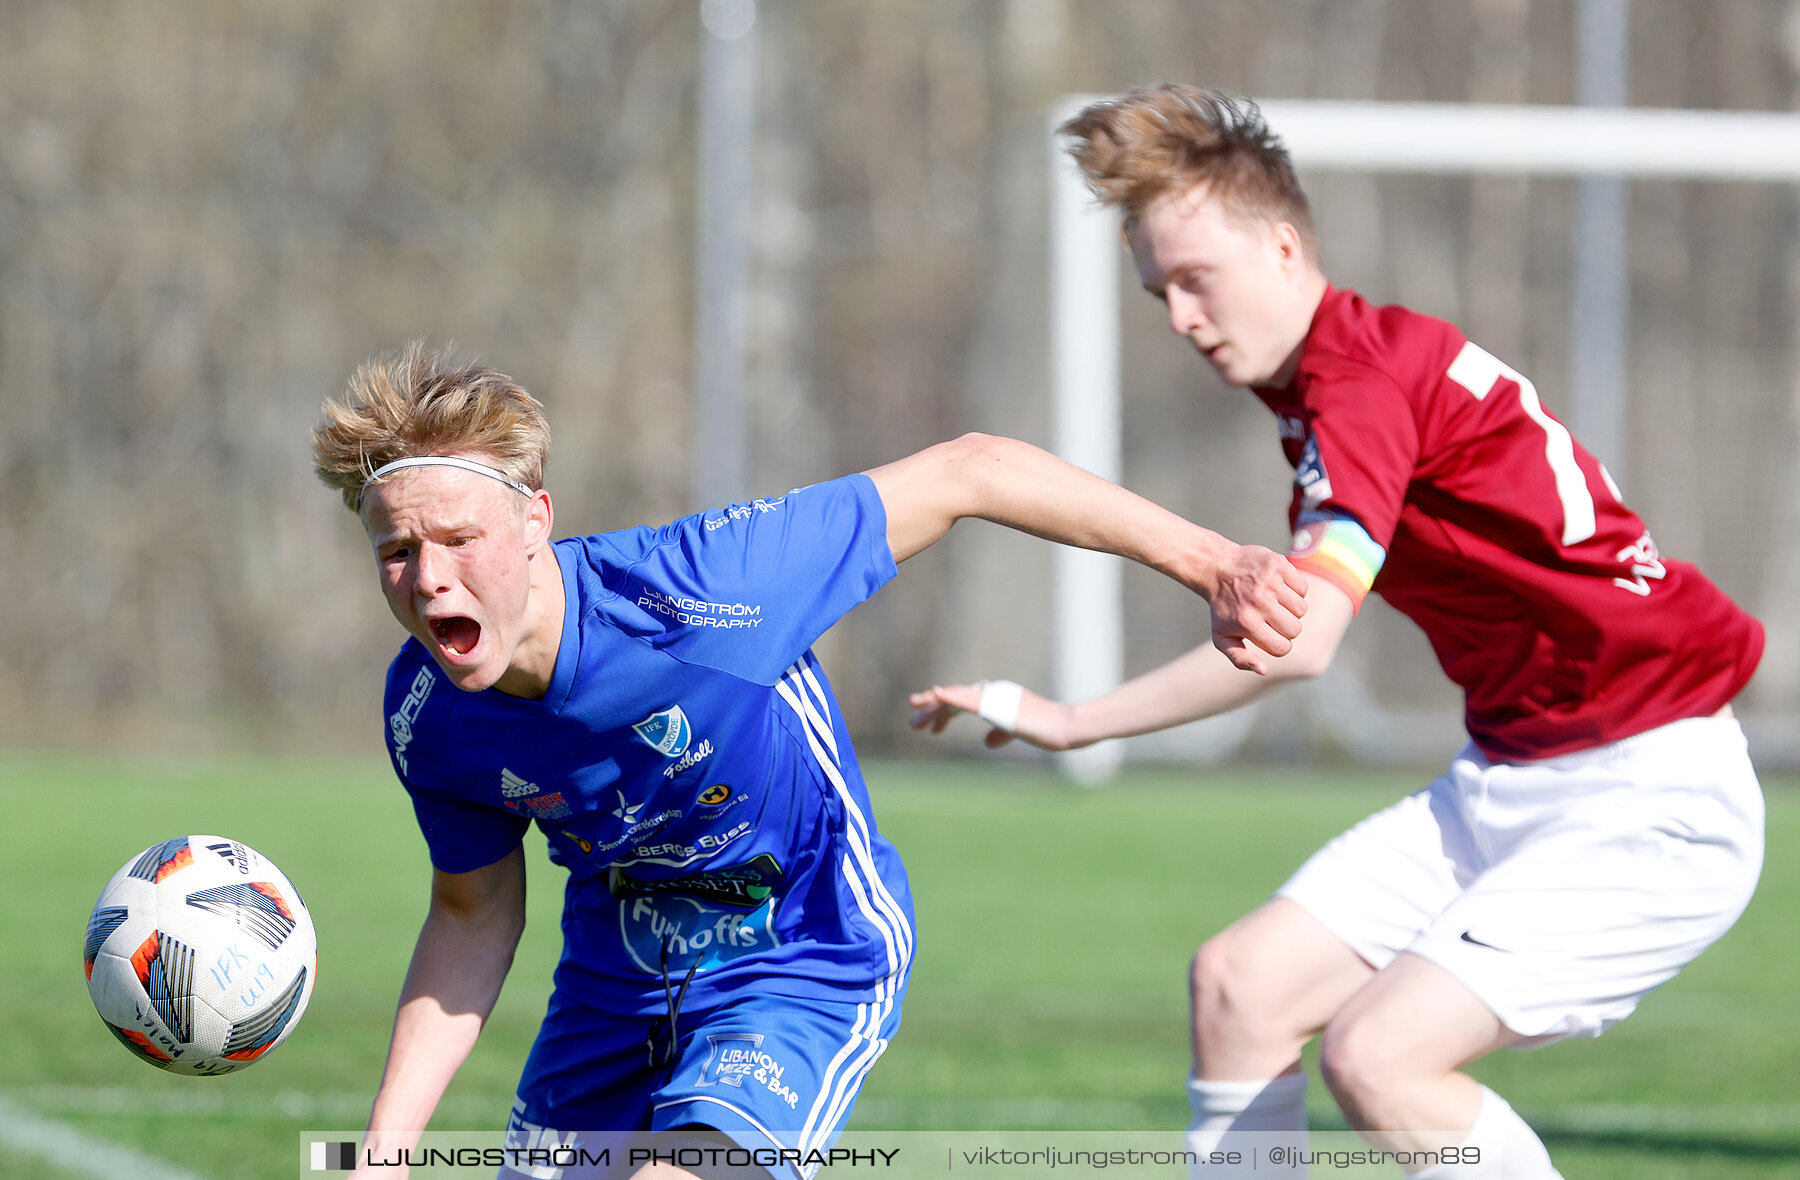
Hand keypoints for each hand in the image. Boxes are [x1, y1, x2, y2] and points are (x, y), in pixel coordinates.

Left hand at [908, 682, 1074, 750]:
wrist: (1065, 727)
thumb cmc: (1048, 729)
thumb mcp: (1018, 732)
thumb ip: (1002, 733)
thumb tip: (988, 740)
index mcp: (997, 698)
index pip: (964, 703)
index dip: (944, 714)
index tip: (931, 728)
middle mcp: (993, 693)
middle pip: (956, 699)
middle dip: (933, 711)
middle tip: (913, 725)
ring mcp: (995, 697)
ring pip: (957, 699)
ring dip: (934, 708)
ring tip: (915, 718)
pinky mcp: (998, 704)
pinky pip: (969, 699)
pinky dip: (951, 695)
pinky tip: (935, 694)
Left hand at [1205, 545, 1307, 674]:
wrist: (1217, 569)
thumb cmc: (1223, 609)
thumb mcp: (1222, 637)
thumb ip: (1240, 658)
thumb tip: (1263, 670)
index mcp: (1247, 623)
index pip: (1282, 647)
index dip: (1279, 645)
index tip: (1268, 636)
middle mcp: (1259, 602)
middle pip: (1295, 629)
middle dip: (1286, 628)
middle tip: (1271, 619)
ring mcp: (1270, 582)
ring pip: (1301, 609)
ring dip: (1292, 610)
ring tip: (1275, 603)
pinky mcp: (1279, 565)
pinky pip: (1303, 588)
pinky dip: (1295, 590)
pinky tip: (1278, 588)